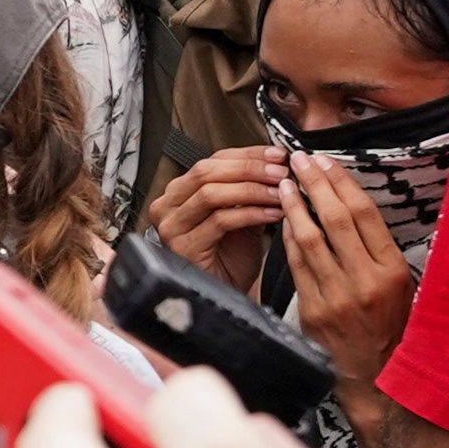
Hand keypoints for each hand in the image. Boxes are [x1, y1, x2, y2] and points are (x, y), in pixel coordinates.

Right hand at [144, 143, 287, 290]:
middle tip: (280, 172)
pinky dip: (251, 214)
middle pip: (207, 171)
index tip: (278, 155)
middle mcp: (168, 206)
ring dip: (252, 190)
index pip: (212, 160)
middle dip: (249, 169)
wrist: (226, 293)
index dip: (247, 155)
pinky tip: (273, 214)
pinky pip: (220, 221)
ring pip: (211, 193)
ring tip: (280, 192)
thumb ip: (252, 189)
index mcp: (179, 192)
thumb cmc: (231, 257)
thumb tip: (279, 162)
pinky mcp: (184, 247)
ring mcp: (172, 227)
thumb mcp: (242, 213)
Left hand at [278, 147, 413, 386]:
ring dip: (294, 206)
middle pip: (335, 220)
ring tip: (285, 182)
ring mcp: (335, 297)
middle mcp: (364, 281)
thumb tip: (357, 205)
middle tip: (299, 159)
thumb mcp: (406, 287)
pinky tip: (283, 219)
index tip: (326, 161)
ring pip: (309, 239)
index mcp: (392, 271)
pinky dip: (288, 237)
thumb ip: (383, 250)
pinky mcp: (312, 311)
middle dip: (314, 184)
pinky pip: (296, 265)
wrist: (377, 378)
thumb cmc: (394, 327)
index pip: (364, 215)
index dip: (341, 183)